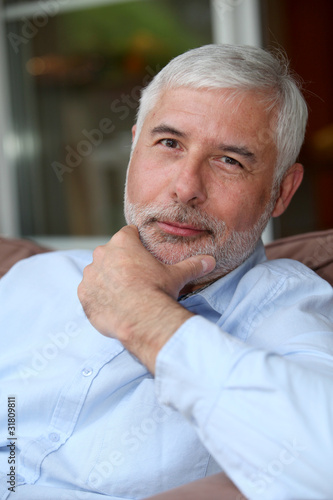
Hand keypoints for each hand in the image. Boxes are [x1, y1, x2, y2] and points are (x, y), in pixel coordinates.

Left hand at [78, 225, 215, 371]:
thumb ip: (193, 265)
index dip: (136, 245)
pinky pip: (89, 291)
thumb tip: (210, 261)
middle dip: (120, 262)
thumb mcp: (177, 275)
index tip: (142, 257)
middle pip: (111, 252)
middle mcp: (102, 254)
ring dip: (107, 279)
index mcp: (123, 242)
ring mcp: (90, 274)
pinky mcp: (83, 294)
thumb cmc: (158, 291)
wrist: (142, 320)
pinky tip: (113, 304)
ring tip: (124, 294)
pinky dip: (98, 296)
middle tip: (135, 277)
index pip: (128, 234)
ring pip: (98, 272)